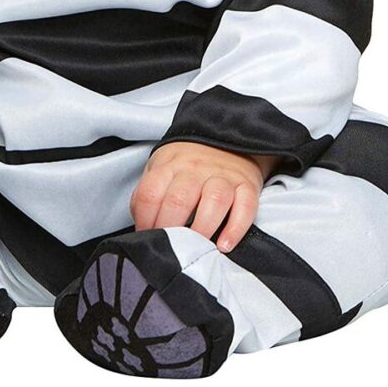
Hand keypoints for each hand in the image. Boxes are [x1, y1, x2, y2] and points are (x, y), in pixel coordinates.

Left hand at [129, 142, 276, 252]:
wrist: (227, 138)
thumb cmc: (189, 161)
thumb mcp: (161, 167)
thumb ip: (147, 193)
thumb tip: (140, 224)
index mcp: (169, 164)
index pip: (150, 193)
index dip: (145, 220)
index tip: (147, 238)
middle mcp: (195, 168)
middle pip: (180, 199)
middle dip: (170, 229)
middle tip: (169, 250)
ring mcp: (223, 176)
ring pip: (214, 200)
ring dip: (202, 229)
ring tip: (196, 249)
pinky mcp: (247, 185)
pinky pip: (245, 206)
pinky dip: (235, 229)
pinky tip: (224, 245)